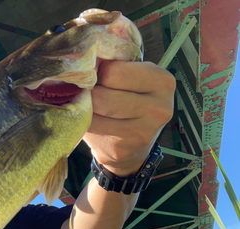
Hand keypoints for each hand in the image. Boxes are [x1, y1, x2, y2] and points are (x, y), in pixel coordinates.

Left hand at [85, 61, 174, 176]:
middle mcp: (158, 108)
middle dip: (91, 93)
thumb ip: (114, 65)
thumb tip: (83, 61)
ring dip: (85, 108)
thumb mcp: (130, 77)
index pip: (114, 71)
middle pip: (103, 95)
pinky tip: (91, 122)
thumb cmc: (127, 102)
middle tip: (92, 95)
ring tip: (91, 107)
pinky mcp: (124, 148)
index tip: (100, 78)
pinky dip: (84, 123)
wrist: (131, 144)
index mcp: (162, 81)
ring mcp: (143, 131)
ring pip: (95, 113)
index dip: (100, 73)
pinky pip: (91, 129)